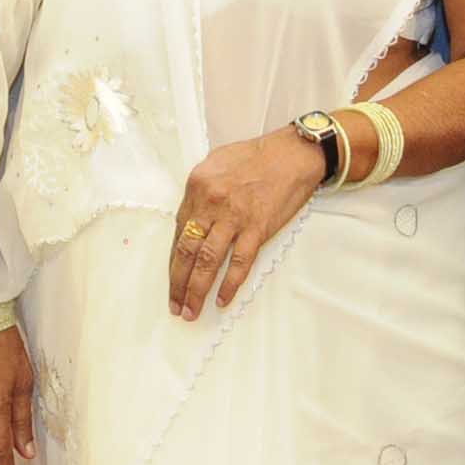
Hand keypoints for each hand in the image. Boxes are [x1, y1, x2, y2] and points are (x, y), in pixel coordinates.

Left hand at [169, 127, 325, 318]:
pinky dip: (230, 284)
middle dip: (178, 282)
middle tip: (174, 304)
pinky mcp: (257, 228)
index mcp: (197, 186)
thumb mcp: (216, 162)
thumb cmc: (257, 156)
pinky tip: (221, 299)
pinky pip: (240, 262)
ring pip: (207, 261)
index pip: (179, 231)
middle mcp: (211, 202)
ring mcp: (234, 217)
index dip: (173, 260)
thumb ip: (201, 191)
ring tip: (190, 310)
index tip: (172, 278)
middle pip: (187, 250)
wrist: (293, 153)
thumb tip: (193, 218)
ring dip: (196, 290)